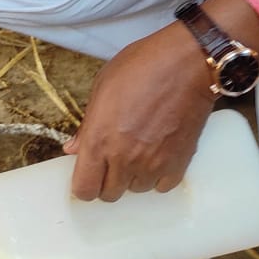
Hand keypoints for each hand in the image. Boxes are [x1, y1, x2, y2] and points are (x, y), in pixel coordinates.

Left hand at [64, 21, 215, 201]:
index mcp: (99, 139)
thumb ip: (85, 125)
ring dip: (132, 176)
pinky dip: (157, 175)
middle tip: (111, 158)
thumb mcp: (102, 87)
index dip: (84, 184)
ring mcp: (153, 164)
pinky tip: (156, 153)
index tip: (87, 173)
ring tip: (136, 149)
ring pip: (136, 190)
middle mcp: (124, 158)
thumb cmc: (140, 68)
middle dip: (106, 179)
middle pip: (109, 194)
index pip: (85, 189)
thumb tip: (73, 149)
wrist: (185, 64)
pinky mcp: (178, 164)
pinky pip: (161, 186)